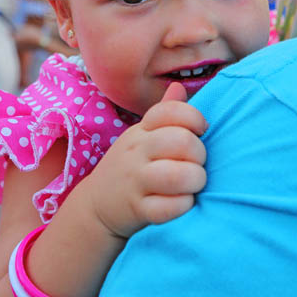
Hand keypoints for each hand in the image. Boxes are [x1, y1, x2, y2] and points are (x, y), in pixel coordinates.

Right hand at [84, 83, 207, 239]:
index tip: (201, 130)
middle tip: (197, 163)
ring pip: (177, 175)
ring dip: (195, 179)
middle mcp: (137, 151)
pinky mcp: (137, 210)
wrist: (96, 205)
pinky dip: (183, 205)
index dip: (194, 117)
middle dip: (200, 153)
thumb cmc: (132, 165)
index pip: (170, 110)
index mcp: (142, 129)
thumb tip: (179, 86)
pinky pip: (168, 208)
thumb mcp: (142, 135)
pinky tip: (183, 202)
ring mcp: (135, 181)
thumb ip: (165, 112)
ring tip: (194, 183)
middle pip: (181, 141)